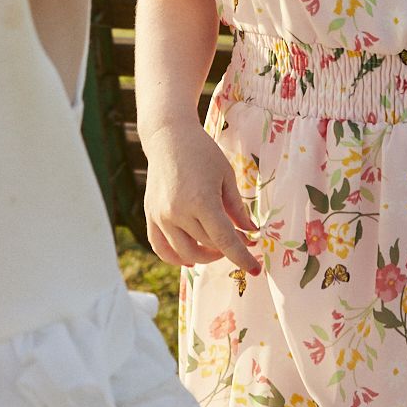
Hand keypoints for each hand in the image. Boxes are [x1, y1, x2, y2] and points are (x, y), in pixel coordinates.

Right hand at [142, 122, 259, 273]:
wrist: (169, 137)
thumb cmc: (202, 152)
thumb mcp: (226, 176)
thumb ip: (237, 208)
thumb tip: (250, 232)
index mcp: (201, 200)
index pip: (224, 240)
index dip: (242, 257)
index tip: (255, 270)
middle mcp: (178, 212)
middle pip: (208, 245)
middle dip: (228, 248)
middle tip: (241, 240)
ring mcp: (161, 216)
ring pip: (186, 252)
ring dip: (205, 256)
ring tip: (217, 248)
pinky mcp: (151, 216)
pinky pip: (161, 248)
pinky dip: (176, 258)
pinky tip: (190, 258)